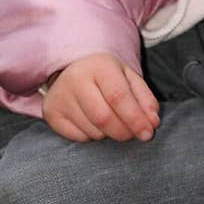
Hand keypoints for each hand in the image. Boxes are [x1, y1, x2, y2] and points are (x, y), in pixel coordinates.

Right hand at [41, 52, 160, 143]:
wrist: (74, 69)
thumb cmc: (108, 77)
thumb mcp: (129, 79)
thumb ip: (145, 99)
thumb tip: (152, 122)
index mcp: (99, 66)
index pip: (119, 97)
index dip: (135, 118)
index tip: (148, 133)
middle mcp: (76, 79)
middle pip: (104, 117)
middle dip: (124, 131)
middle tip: (132, 134)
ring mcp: (60, 96)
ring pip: (92, 130)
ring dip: (109, 134)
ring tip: (111, 122)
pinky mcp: (51, 113)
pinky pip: (78, 138)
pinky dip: (92, 136)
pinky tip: (93, 123)